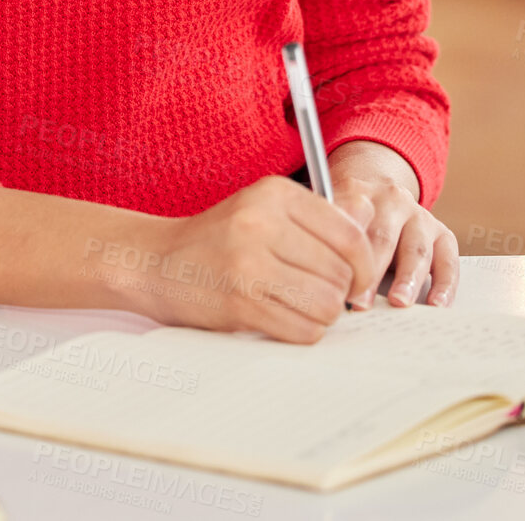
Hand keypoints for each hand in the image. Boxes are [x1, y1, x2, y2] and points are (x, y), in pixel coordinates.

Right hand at [106, 174, 380, 343]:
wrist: (156, 262)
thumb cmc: (218, 240)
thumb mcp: (261, 211)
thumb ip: (310, 224)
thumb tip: (367, 258)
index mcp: (275, 193)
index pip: (348, 233)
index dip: (365, 264)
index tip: (359, 279)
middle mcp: (263, 222)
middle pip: (340, 272)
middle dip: (340, 292)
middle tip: (320, 295)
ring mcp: (250, 263)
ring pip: (326, 304)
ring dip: (321, 315)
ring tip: (299, 306)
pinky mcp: (241, 302)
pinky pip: (302, 329)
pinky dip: (302, 331)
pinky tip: (283, 319)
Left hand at [328, 140, 458, 309]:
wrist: (381, 189)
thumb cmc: (351, 216)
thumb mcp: (333, 212)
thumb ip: (324, 233)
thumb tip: (314, 278)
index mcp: (359, 192)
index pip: (351, 225)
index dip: (344, 258)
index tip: (337, 287)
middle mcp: (392, 200)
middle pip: (383, 237)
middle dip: (372, 273)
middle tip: (363, 302)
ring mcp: (420, 216)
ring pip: (416, 248)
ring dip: (408, 278)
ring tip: (399, 302)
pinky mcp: (442, 234)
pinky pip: (448, 258)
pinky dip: (445, 283)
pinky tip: (437, 303)